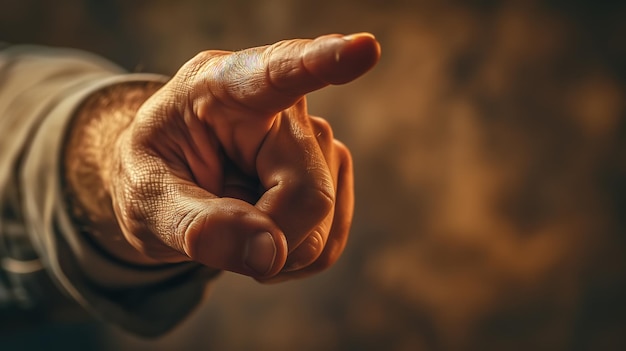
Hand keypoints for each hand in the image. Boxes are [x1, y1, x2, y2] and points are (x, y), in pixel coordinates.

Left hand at [76, 33, 379, 281]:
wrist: (172, 187)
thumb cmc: (154, 178)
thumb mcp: (145, 200)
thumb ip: (195, 225)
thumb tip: (272, 254)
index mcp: (224, 87)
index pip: (279, 72)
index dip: (323, 61)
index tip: (363, 49)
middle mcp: (284, 108)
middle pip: (308, 194)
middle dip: (265, 236)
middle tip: (217, 232)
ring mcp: (317, 141)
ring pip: (323, 221)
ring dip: (274, 249)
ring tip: (235, 224)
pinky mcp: (334, 173)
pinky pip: (329, 241)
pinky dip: (292, 258)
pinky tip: (262, 237)